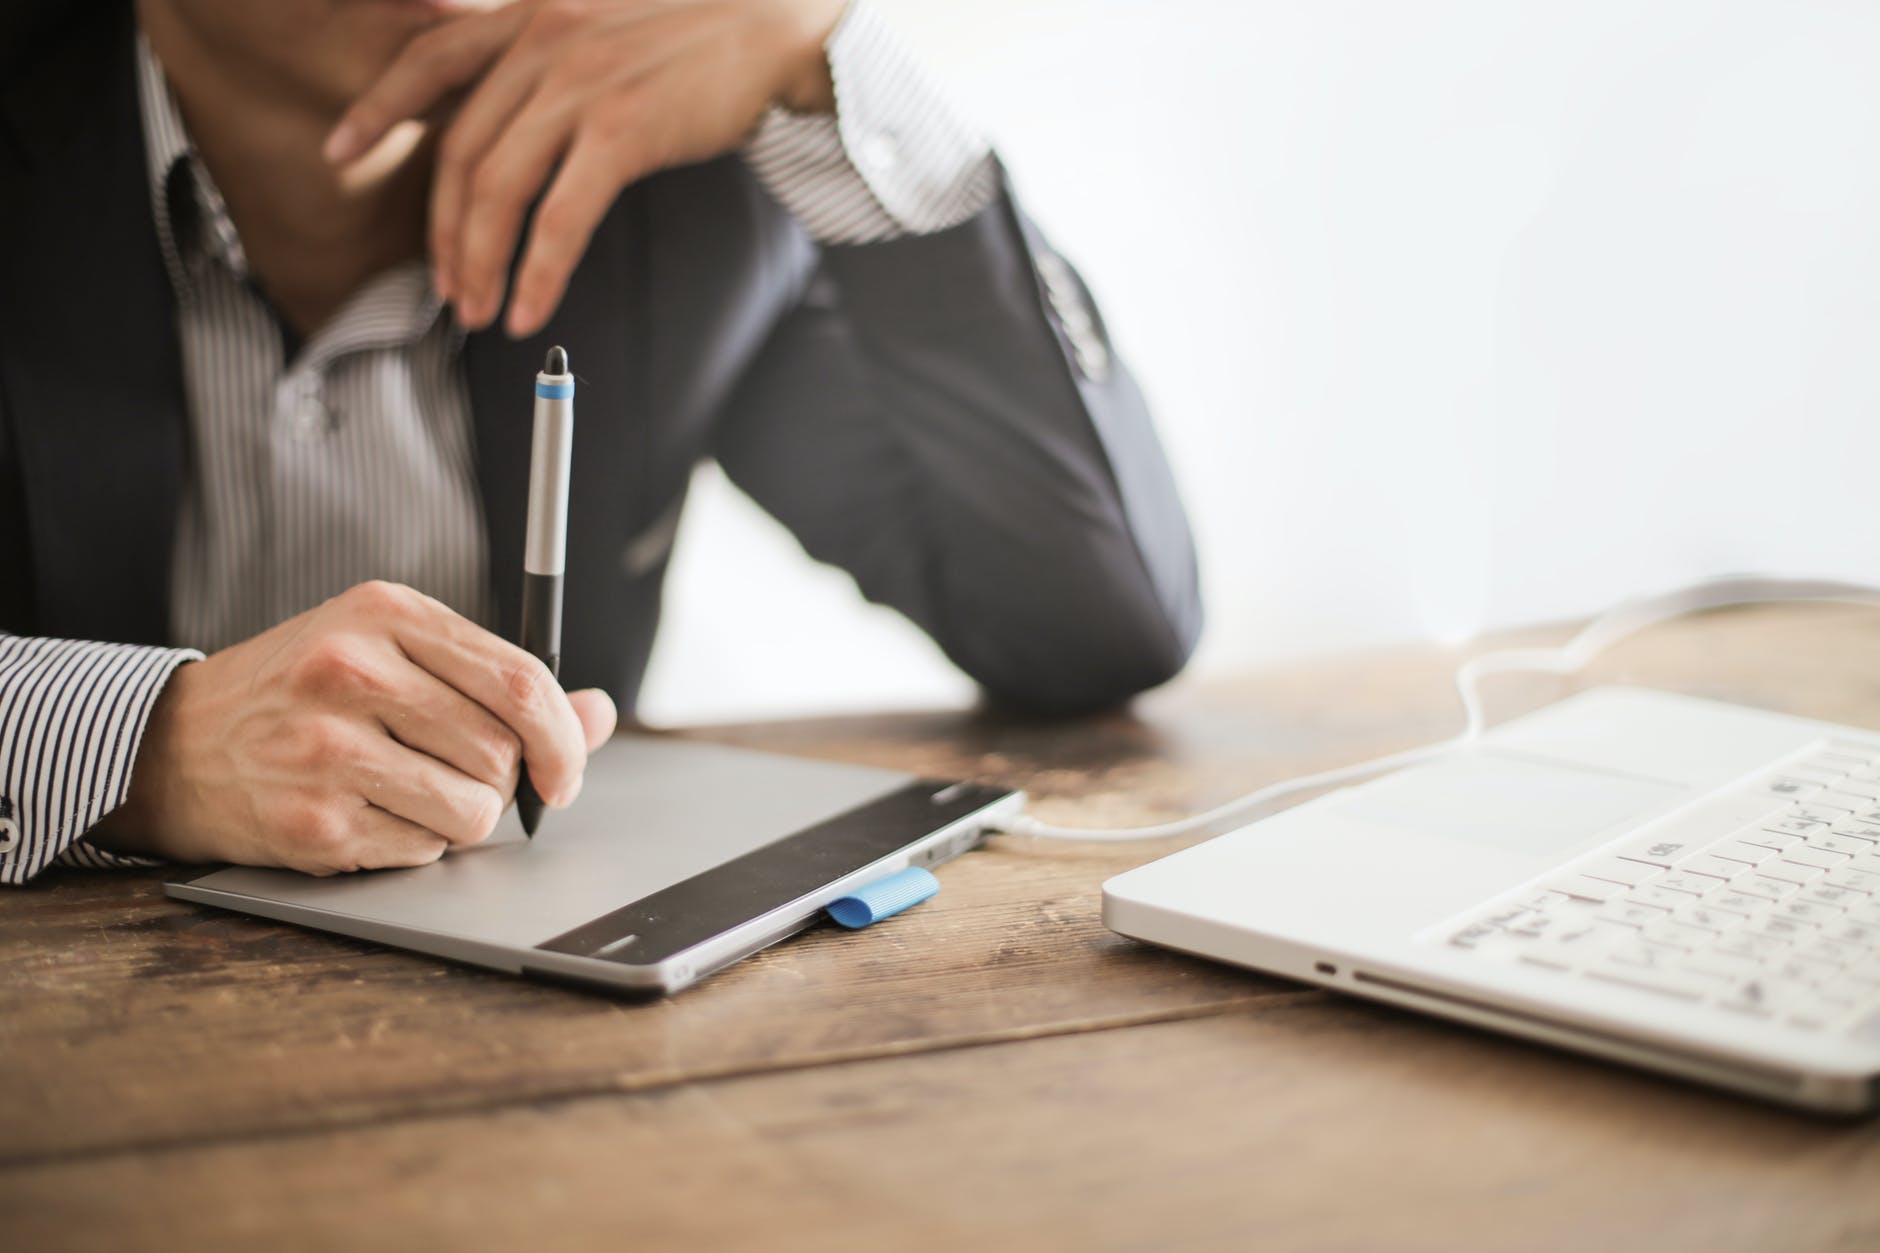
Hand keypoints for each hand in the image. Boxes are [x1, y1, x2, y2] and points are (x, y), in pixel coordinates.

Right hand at [91, 581, 616, 874]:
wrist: (178, 745)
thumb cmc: (304, 693)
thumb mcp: (394, 652)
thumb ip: (498, 680)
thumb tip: (597, 713)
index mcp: (386, 614)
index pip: (520, 680)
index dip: (563, 737)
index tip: (565, 771)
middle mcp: (353, 672)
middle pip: (501, 752)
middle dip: (503, 782)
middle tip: (466, 779)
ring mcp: (328, 748)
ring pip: (473, 810)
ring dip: (464, 819)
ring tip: (416, 795)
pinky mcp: (314, 820)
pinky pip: (424, 851)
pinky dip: (418, 845)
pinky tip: (374, 814)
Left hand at [323, 0, 846, 338]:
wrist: (772, 23)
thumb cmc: (698, 32)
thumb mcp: (601, 20)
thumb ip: (550, 54)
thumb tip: (515, 112)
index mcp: (530, 14)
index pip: (429, 58)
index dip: (378, 107)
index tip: (339, 149)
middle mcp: (542, 41)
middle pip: (462, 151)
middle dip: (445, 231)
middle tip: (447, 285)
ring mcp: (578, 86)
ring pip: (498, 191)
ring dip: (482, 263)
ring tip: (482, 309)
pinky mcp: (621, 130)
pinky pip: (560, 218)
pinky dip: (537, 273)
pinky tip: (530, 307)